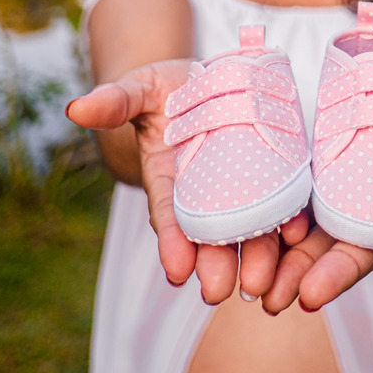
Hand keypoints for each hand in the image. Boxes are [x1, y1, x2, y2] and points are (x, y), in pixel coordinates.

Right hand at [66, 60, 309, 302]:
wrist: (206, 80)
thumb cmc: (165, 88)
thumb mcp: (139, 88)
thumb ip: (113, 101)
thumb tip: (74, 108)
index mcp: (168, 176)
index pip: (169, 213)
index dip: (173, 241)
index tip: (176, 271)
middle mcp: (203, 189)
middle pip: (210, 233)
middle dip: (215, 264)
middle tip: (220, 292)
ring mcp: (240, 184)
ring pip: (248, 226)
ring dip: (256, 256)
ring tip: (262, 284)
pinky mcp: (271, 171)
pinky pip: (282, 200)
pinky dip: (289, 220)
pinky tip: (298, 236)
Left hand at [260, 83, 372, 313]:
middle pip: (366, 247)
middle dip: (336, 273)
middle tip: (304, 299)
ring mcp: (360, 193)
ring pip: (325, 235)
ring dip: (296, 261)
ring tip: (264, 289)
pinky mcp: (330, 172)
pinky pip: (303, 201)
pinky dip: (281, 222)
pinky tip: (250, 238)